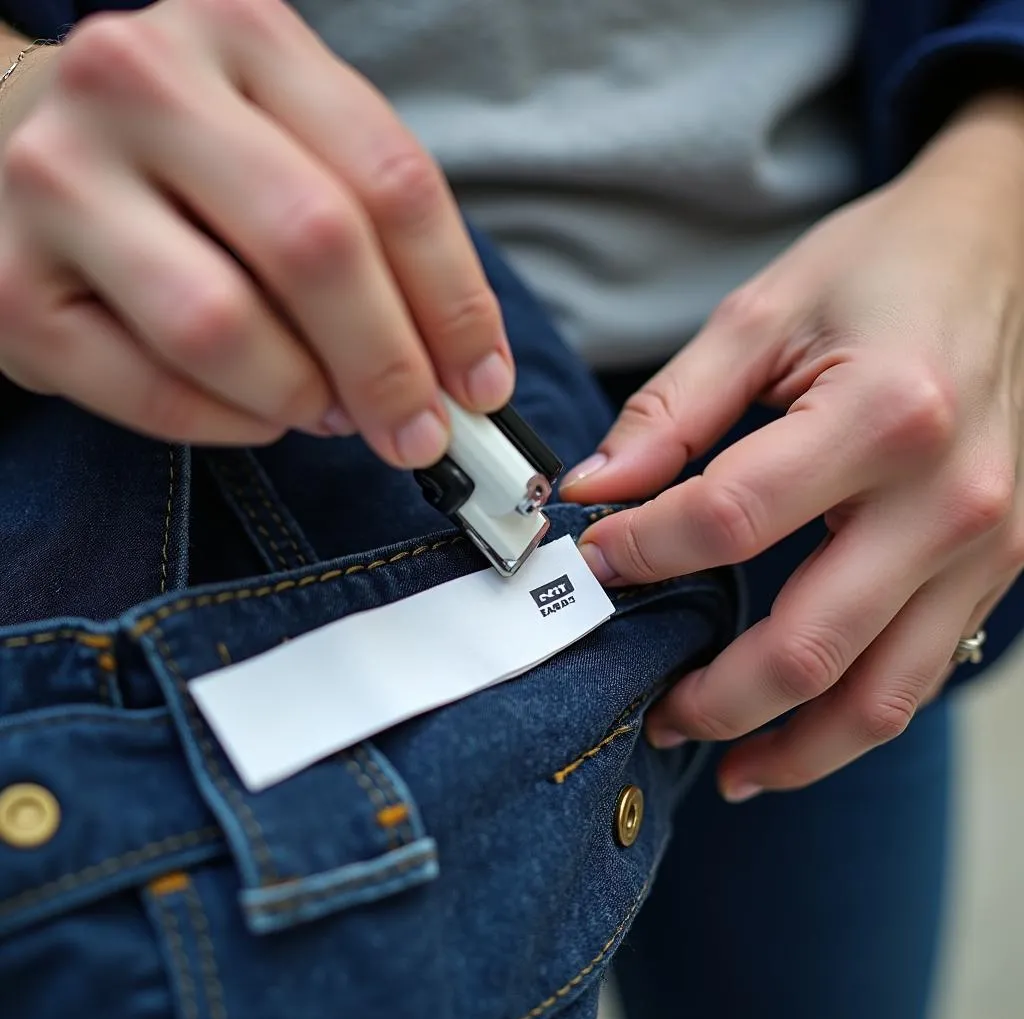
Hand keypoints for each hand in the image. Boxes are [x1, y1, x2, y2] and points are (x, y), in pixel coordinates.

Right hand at [0, 0, 511, 463]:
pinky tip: (256, 415)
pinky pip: (152, 391)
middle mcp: (141, 83)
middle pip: (315, 246)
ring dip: (303, 398)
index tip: (481, 382)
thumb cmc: (187, 160)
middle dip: (389, 366)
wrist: (9, 139)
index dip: (455, 300)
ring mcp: (58, 179)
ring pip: (223, 327)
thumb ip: (372, 230)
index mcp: (243, 34)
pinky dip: (229, 425)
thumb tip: (450, 369)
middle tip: (419, 433)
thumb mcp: (289, 142)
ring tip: (328, 412)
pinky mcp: (9, 284)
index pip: (391, 179)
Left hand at [562, 92, 1023, 799]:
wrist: (1009, 248)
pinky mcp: (1000, 566)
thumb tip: (595, 490)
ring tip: (719, 762)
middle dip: (712, 695)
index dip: (643, 552)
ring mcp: (989, 546)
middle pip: (808, 644)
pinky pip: (920, 674)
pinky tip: (796, 730)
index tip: (592, 562)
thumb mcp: (765, 312)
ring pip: (880, 696)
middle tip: (647, 703)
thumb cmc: (886, 268)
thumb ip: (673, 410)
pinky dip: (851, 718)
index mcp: (885, 415)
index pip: (730, 522)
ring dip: (790, 747)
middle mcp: (950, 499)